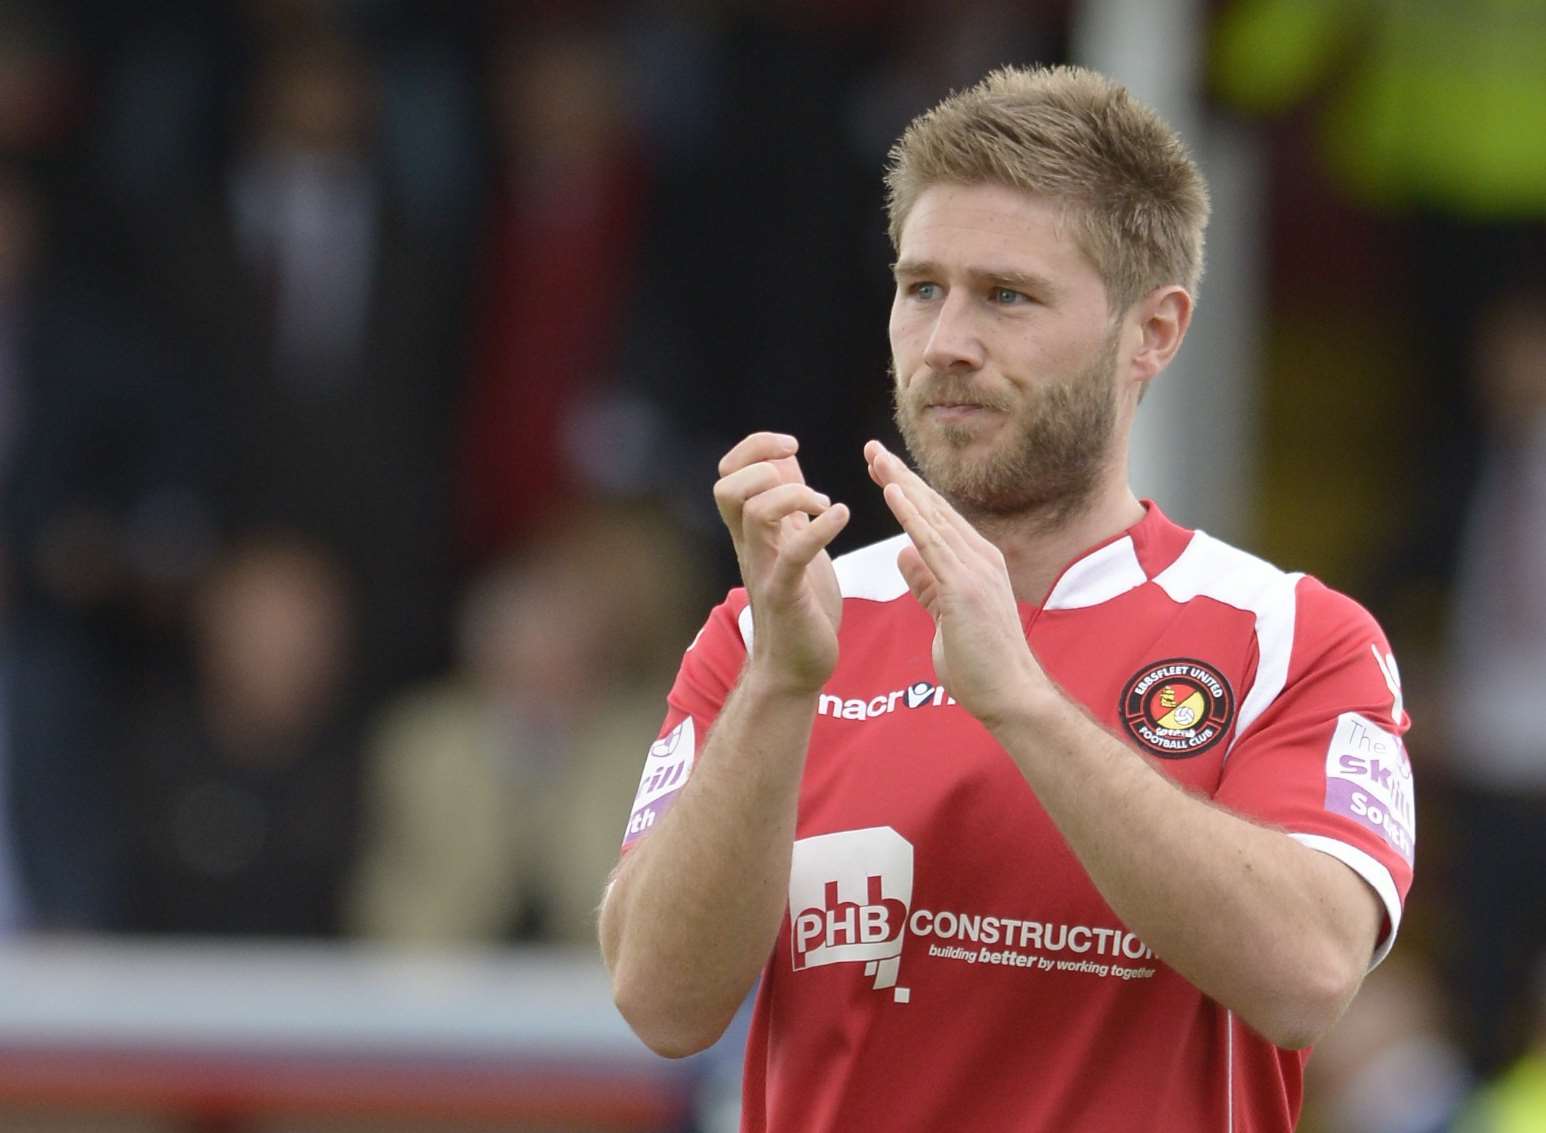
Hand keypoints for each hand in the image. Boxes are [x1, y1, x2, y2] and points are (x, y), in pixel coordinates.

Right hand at [715, 433, 849, 693]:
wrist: (795, 668)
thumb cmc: (799, 605)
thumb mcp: (790, 542)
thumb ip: (785, 506)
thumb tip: (783, 461)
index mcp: (750, 531)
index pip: (729, 473)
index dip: (755, 447)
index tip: (791, 446)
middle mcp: (749, 546)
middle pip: (726, 487)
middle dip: (762, 465)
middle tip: (801, 476)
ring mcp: (764, 569)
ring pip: (753, 512)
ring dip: (793, 495)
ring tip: (825, 505)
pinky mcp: (784, 594)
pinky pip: (792, 553)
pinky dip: (819, 528)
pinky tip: (840, 516)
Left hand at [864, 439, 1042, 727]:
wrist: (1011, 695)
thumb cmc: (980, 664)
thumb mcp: (945, 615)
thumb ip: (926, 584)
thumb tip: (903, 554)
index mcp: (975, 562)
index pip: (935, 518)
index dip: (907, 490)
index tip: (881, 467)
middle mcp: (979, 557)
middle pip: (932, 507)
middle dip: (900, 476)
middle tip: (871, 448)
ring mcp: (976, 569)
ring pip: (931, 517)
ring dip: (901, 484)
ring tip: (876, 458)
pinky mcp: (966, 587)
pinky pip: (933, 543)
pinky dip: (911, 515)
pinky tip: (893, 492)